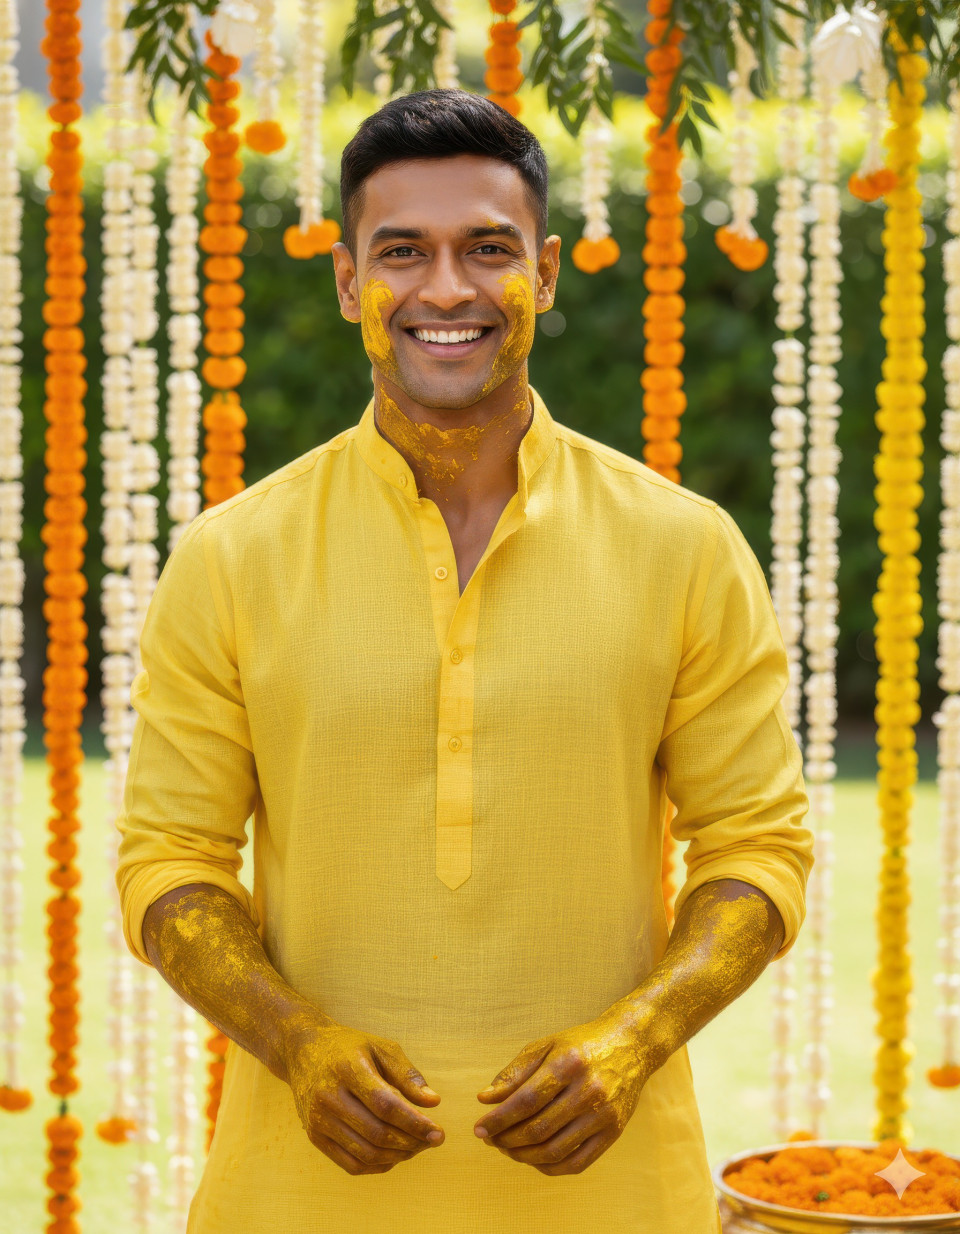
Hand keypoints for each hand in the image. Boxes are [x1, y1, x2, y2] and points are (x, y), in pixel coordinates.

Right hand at [284, 1015, 444, 1174]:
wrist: (302, 1051)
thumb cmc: (349, 1047)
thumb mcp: (380, 1047)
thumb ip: (407, 1075)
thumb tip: (434, 1102)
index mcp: (347, 1068)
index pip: (385, 1105)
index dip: (414, 1123)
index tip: (439, 1132)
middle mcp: (328, 1096)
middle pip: (377, 1133)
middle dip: (412, 1142)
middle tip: (433, 1140)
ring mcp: (318, 1120)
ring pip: (366, 1153)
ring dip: (398, 1156)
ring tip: (418, 1147)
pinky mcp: (314, 1137)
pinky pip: (351, 1164)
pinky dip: (378, 1165)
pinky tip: (395, 1155)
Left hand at [473, 1008, 661, 1175]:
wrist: (630, 1046)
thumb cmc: (579, 1045)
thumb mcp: (545, 1046)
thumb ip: (514, 1073)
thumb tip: (484, 1100)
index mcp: (567, 1064)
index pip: (525, 1101)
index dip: (498, 1119)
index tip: (478, 1129)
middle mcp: (588, 1090)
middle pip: (538, 1129)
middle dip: (506, 1140)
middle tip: (490, 1140)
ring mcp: (603, 1115)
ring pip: (554, 1150)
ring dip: (523, 1156)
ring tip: (507, 1149)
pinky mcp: (613, 1133)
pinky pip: (576, 1163)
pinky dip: (549, 1167)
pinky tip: (532, 1158)